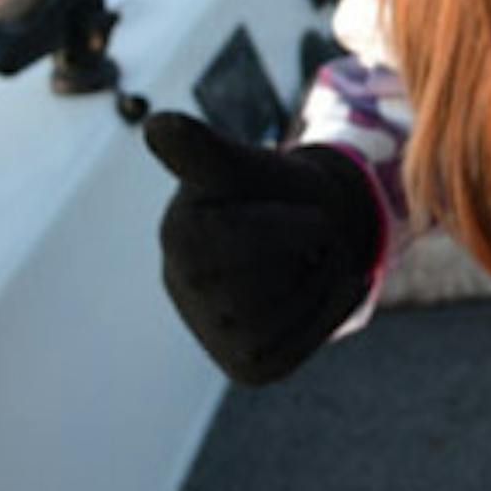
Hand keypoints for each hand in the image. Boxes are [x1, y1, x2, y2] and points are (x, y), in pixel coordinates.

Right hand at [145, 111, 382, 384]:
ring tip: (306, 257)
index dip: (301, 224)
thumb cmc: (271, 191)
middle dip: (316, 247)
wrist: (307, 230)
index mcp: (179, 235)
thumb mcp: (246, 165)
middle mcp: (185, 291)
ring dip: (325, 274)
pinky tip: (321, 286)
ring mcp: (214, 334)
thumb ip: (206, 151)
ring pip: (297, 308)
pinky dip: (333, 305)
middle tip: (306, 232)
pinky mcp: (250, 366)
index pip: (253, 240)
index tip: (307, 211)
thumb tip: (157, 124)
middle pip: (279, 277)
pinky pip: (310, 338)